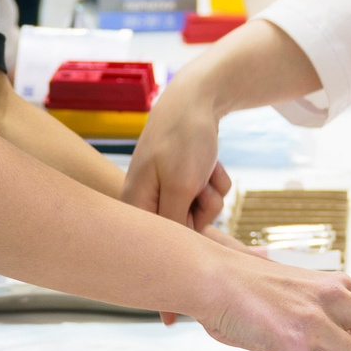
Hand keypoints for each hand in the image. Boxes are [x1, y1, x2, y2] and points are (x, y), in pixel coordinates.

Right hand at [125, 66, 235, 230]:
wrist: (197, 97)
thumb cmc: (183, 139)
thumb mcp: (180, 187)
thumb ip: (174, 224)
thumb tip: (169, 253)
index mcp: (136, 205)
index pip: (160, 242)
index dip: (184, 233)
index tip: (192, 210)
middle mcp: (146, 200)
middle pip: (184, 230)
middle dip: (201, 209)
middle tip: (199, 184)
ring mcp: (165, 189)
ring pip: (200, 213)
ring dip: (211, 191)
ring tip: (203, 168)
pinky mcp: (182, 179)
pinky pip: (207, 195)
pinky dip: (215, 179)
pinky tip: (209, 162)